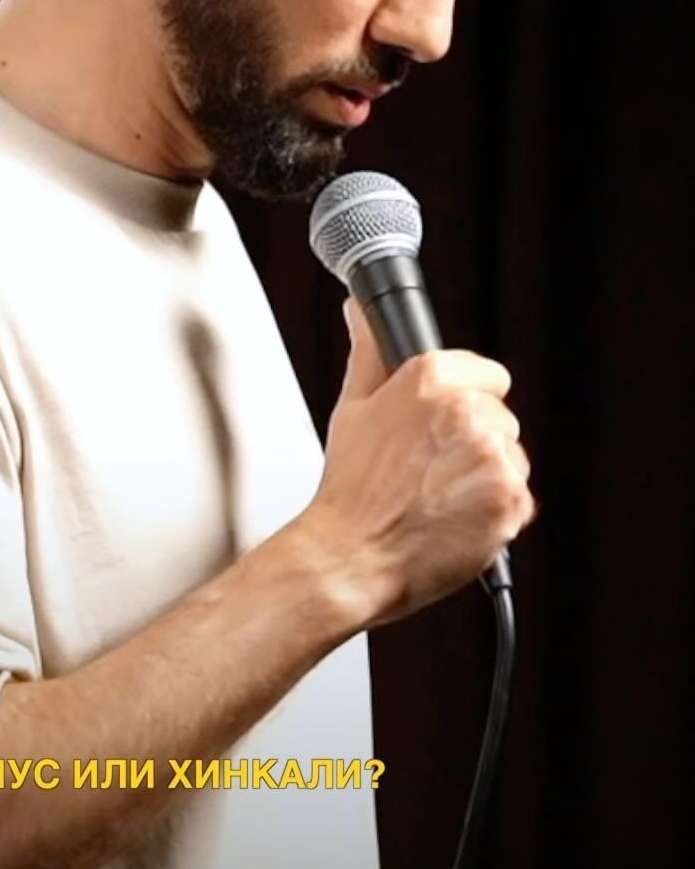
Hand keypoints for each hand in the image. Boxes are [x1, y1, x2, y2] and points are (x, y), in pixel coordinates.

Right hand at [300, 296, 535, 629]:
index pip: (489, 375)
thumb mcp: (353, 407)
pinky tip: (454, 518)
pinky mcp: (511, 501)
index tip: (444, 427)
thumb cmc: (350, 489)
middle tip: (430, 470)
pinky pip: (519, 498)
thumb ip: (369, 351)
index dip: (467, 402)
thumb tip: (360, 311)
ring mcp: (493, 458)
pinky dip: (494, 512)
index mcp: (431, 380)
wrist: (352, 558)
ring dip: (485, 477)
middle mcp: (467, 412)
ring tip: (439, 497)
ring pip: (511, 458)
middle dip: (474, 443)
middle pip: (500, 418)